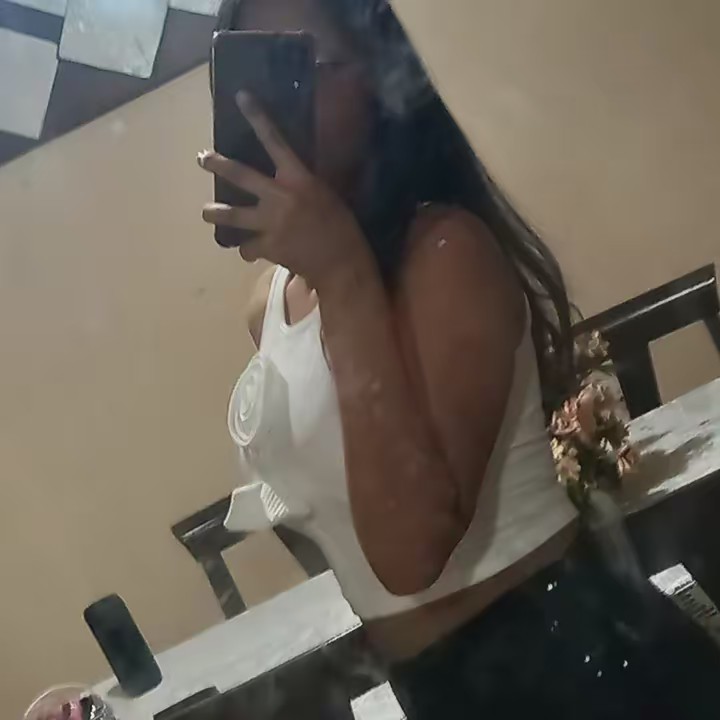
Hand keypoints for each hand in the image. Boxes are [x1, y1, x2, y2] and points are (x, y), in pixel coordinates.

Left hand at [199, 92, 366, 287]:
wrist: (342, 263)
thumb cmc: (342, 228)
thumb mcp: (326, 197)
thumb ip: (302, 187)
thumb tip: (289, 181)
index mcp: (299, 179)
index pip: (276, 141)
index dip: (258, 117)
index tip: (242, 97)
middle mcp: (280, 196)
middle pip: (240, 175)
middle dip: (218, 165)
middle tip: (202, 158)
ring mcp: (271, 222)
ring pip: (233, 215)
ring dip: (216, 214)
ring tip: (206, 213)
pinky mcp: (268, 247)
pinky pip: (248, 247)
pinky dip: (248, 251)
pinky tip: (249, 253)